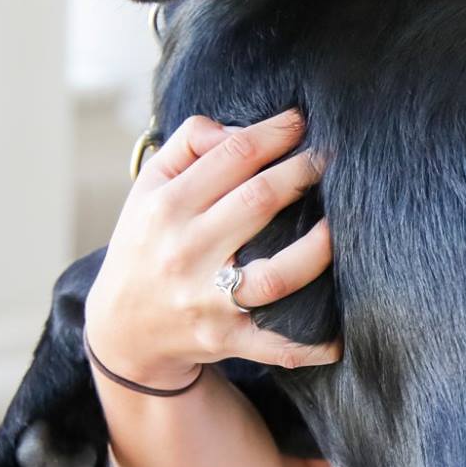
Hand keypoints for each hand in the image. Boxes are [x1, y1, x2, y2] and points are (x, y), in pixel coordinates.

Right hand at [84, 108, 337, 386]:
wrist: (123, 330)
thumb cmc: (148, 243)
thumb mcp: (149, 187)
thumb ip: (189, 143)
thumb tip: (237, 129)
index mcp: (167, 207)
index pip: (232, 157)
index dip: (275, 133)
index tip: (303, 121)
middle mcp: (185, 252)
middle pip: (258, 202)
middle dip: (304, 173)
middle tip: (334, 156)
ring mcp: (208, 300)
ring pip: (275, 275)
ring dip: (318, 248)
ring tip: (342, 223)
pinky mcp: (226, 339)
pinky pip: (275, 345)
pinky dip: (309, 344)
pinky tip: (339, 335)